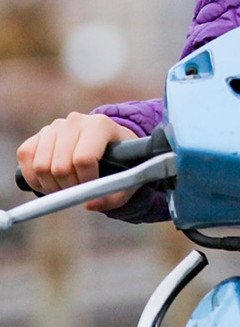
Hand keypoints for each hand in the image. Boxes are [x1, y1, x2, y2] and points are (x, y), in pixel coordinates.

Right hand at [16, 113, 140, 210]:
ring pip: (40, 166)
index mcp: (100, 125)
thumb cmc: (120, 162)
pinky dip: (34, 179)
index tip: (92, 189)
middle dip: (68, 188)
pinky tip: (50, 183)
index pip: (83, 159)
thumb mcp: (128, 178)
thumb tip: (89, 205)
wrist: (108, 144)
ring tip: (65, 189)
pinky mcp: (36, 137)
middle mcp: (75, 121)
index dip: (85, 181)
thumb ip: (115, 195)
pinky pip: (25, 158)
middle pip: (60, 166)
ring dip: (50, 186)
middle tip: (77, 192)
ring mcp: (53, 127)